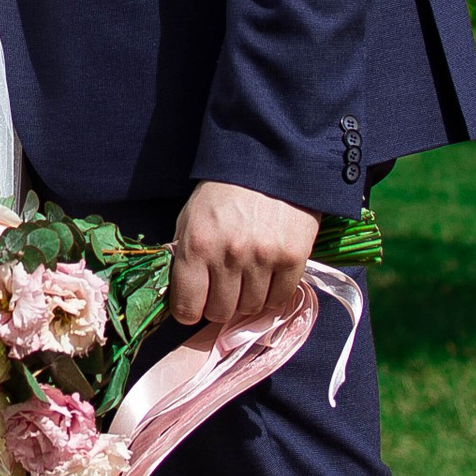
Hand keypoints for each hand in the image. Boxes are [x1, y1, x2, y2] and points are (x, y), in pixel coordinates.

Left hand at [170, 181, 319, 336]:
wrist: (270, 163)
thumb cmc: (223, 192)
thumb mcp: (190, 218)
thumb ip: (184, 256)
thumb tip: (183, 295)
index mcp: (197, 245)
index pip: (187, 307)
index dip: (189, 310)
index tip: (195, 305)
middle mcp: (229, 255)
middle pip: (220, 312)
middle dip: (219, 305)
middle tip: (223, 288)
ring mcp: (263, 258)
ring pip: (251, 309)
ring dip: (247, 299)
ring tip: (247, 277)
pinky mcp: (292, 258)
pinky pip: (279, 299)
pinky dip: (273, 294)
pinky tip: (268, 277)